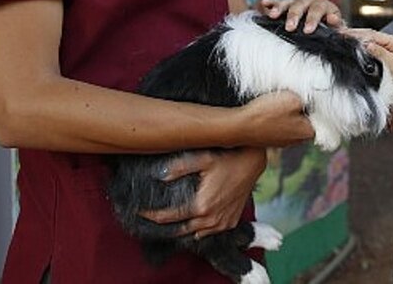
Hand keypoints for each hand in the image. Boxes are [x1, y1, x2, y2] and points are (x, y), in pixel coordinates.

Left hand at [140, 147, 266, 238]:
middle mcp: (211, 219)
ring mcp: (222, 223)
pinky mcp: (230, 223)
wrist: (252, 162)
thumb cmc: (227, 158)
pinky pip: (209, 232)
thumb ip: (179, 168)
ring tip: (169, 219)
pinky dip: (199, 229)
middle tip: (150, 217)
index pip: (169, 218)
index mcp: (201, 206)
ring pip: (195, 234)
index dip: (151, 216)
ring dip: (182, 228)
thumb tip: (159, 176)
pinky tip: (192, 220)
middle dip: (164, 225)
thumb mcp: (202, 159)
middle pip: (179, 230)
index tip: (140, 211)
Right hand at [238, 91, 314, 146]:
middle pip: (304, 115)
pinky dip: (273, 116)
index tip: (300, 93)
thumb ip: (308, 98)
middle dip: (297, 104)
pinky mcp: (271, 139)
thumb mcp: (293, 98)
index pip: (319, 112)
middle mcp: (298, 140)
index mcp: (309, 132)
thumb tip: (312, 98)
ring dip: (284, 109)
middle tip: (286, 96)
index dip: (310, 99)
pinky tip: (265, 110)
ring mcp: (284, 141)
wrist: (239, 126)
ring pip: (290, 118)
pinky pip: (278, 123)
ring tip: (273, 103)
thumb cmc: (265, 113)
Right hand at [256, 0, 343, 32]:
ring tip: (272, 15)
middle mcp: (310, 1)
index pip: (319, 9)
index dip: (313, 19)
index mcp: (324, 6)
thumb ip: (339, 27)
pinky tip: (264, 3)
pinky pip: (278, 2)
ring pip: (288, 3)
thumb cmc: (331, 28)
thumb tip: (337, 24)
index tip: (307, 30)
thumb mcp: (338, 29)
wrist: (326, 23)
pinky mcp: (287, 6)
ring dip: (280, 8)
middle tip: (289, 28)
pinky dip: (271, 3)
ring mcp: (298, 3)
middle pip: (301, 5)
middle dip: (294, 16)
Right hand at [345, 29, 392, 94]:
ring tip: (343, 40)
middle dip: (355, 35)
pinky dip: (362, 50)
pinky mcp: (385, 57)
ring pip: (369, 43)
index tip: (344, 34)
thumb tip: (367, 45)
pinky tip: (354, 50)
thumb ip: (381, 54)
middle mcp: (390, 43)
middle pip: (369, 36)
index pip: (372, 35)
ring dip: (357, 42)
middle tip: (339, 35)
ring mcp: (387, 50)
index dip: (357, 34)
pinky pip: (371, 51)